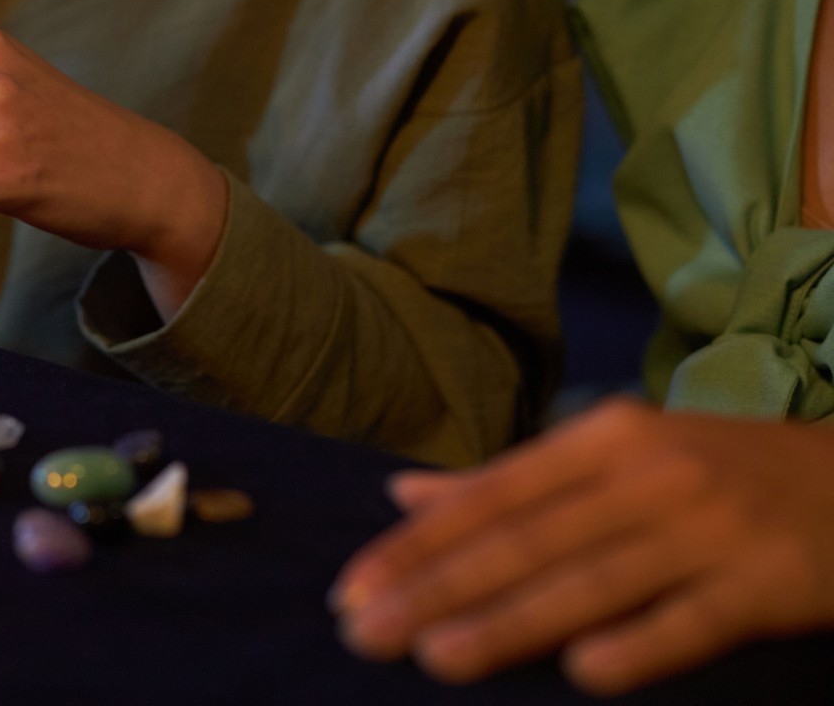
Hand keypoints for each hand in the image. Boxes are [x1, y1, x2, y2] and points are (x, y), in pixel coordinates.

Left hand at [331, 397, 833, 695]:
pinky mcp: (764, 585)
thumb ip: (509, 480)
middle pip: (523, 542)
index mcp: (601, 440)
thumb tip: (404, 494)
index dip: (415, 544)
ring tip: (436, 655)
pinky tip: (583, 673)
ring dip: (510, 621)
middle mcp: (646, 477)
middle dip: (435, 588)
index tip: (350, 586)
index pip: (488, 497)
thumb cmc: (712, 470)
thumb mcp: (612, 455)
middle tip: (363, 630)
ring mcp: (707, 530)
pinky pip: (690, 621)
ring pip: (590, 582)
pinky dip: (638, 646)